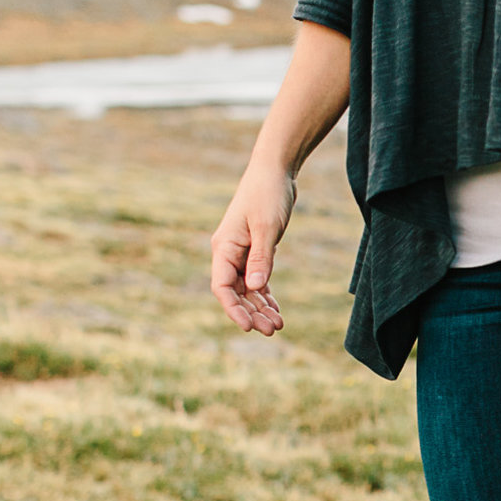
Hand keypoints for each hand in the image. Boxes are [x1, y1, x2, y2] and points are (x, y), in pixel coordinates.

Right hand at [210, 155, 297, 331]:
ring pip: (248, 289)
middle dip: (251, 313)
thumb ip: (261, 257)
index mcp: (224, 248)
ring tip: (278, 325)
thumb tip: (255, 287)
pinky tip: (275, 309)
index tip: (248, 328)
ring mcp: (242, 252)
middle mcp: (229, 253)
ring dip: (260, 307)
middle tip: (272, 330)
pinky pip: (257, 279)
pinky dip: (265, 294)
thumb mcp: (266, 226)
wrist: (276, 170)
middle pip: (236, 293)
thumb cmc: (267, 193)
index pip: (222, 287)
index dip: (233, 310)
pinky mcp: (256, 249)